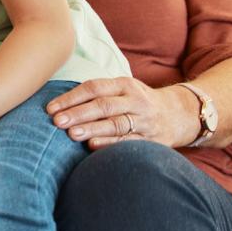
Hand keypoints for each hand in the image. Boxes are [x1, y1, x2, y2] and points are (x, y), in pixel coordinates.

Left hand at [46, 76, 199, 148]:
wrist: (181, 114)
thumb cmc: (138, 101)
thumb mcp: (123, 89)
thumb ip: (97, 93)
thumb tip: (59, 104)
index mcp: (125, 85)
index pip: (94, 88)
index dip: (71, 98)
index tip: (50, 108)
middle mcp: (136, 101)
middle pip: (104, 106)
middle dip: (78, 114)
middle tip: (57, 121)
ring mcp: (145, 121)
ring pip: (116, 124)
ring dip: (92, 129)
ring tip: (71, 134)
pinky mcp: (152, 140)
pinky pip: (129, 142)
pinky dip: (110, 144)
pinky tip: (92, 146)